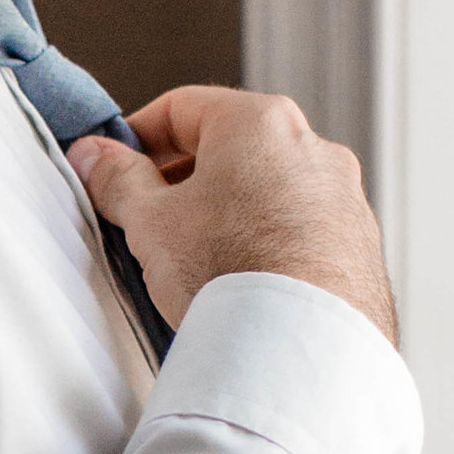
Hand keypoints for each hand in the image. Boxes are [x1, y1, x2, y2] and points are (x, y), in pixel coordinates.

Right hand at [66, 86, 395, 340]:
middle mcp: (312, 147)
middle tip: (145, 219)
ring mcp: (342, 196)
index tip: (111, 168)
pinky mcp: (358, 243)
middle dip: (181, 179)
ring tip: (192, 260)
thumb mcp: (150, 221)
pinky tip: (240, 283)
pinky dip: (266, 243)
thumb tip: (94, 156)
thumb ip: (116, 179)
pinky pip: (299, 228)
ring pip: (266, 189)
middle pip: (229, 148)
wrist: (300, 345)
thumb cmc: (231, 272)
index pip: (181, 108)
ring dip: (225, 212)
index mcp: (259, 123)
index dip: (135, 137)